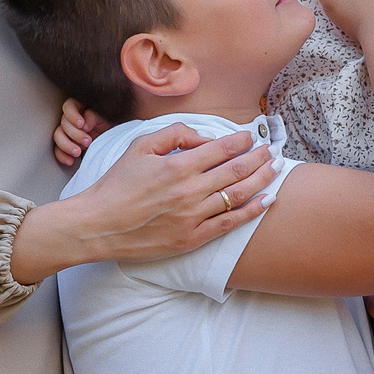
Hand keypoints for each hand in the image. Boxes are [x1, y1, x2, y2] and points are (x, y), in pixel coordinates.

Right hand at [9, 122, 277, 282]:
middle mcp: (189, 191)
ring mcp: (192, 217)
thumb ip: (173, 134)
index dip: (240, 141)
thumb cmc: (116, 185)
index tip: (250, 136)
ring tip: (275, 170)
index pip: (220, 149)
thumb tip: (202, 137)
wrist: (98, 225)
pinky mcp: (191, 238)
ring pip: (238, 196)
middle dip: (259, 158)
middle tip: (272, 150)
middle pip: (236, 171)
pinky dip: (251, 212)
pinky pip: (229, 224)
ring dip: (262, 181)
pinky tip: (265, 201)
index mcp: (177, 166)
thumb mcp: (139, 147)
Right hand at [52, 98, 106, 168]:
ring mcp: (68, 133)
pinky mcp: (68, 145)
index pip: (69, 107)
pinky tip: (70, 161)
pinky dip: (63, 156)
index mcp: (79, 107)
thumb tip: (85, 125)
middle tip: (87, 141)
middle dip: (74, 134)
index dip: (72, 115)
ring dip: (66, 145)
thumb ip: (94, 116)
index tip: (81, 124)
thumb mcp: (105, 115)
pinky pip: (58, 150)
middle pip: (63, 124)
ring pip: (58, 137)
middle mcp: (71, 119)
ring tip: (78, 152)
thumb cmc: (110, 121)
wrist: (114, 135)